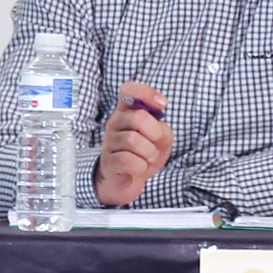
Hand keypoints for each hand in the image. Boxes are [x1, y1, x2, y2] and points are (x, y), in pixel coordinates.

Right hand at [97, 82, 172, 205]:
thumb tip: (160, 130)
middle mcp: (115, 123)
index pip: (129, 90)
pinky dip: (141, 167)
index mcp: (127, 112)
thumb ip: (163, 131)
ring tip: (148, 159)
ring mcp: (110, 142)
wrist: (126, 182)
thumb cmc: (143, 155)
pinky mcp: (109, 162)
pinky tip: (139, 168)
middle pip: (138, 117)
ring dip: (149, 153)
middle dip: (155, 133)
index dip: (146, 93)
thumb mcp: (160, 141)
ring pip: (133, 141)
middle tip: (156, 143)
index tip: (163, 104)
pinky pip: (128, 161)